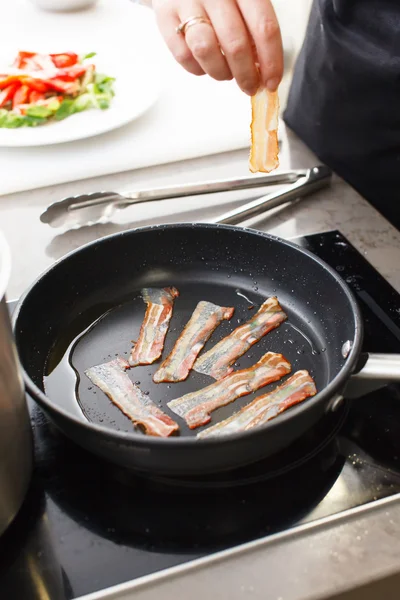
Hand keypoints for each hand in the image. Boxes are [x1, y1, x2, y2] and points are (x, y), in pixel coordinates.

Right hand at [152, 0, 282, 95]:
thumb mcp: (242, 2)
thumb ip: (255, 29)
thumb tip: (263, 69)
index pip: (264, 27)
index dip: (271, 61)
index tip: (271, 82)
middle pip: (236, 44)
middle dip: (246, 75)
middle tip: (250, 87)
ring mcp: (187, 3)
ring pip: (206, 50)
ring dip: (220, 72)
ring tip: (225, 73)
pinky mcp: (165, 17)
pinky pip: (183, 56)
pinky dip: (198, 69)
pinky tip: (205, 65)